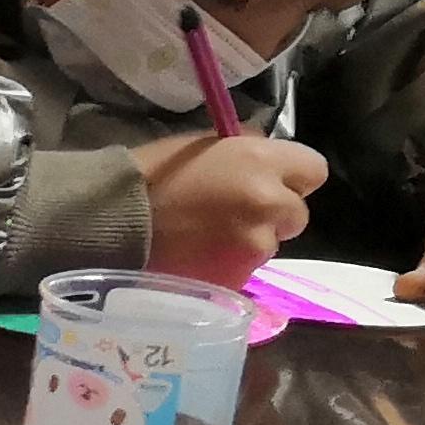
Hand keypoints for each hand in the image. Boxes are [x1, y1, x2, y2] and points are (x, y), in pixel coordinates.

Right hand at [132, 131, 325, 281]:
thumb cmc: (148, 176)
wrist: (111, 223)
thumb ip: (242, 152)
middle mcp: (268, 201)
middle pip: (295, 214)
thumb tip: (264, 159)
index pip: (313, 170)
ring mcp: (255, 243)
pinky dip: (227, 266)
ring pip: (269, 244)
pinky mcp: (238, 277)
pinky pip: (245, 270)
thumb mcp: (200, 147)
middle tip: (232, 216)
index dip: (292, 179)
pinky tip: (198, 258)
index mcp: (260, 160)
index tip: (268, 184)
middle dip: (271, 215)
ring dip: (247, 242)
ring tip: (205, 240)